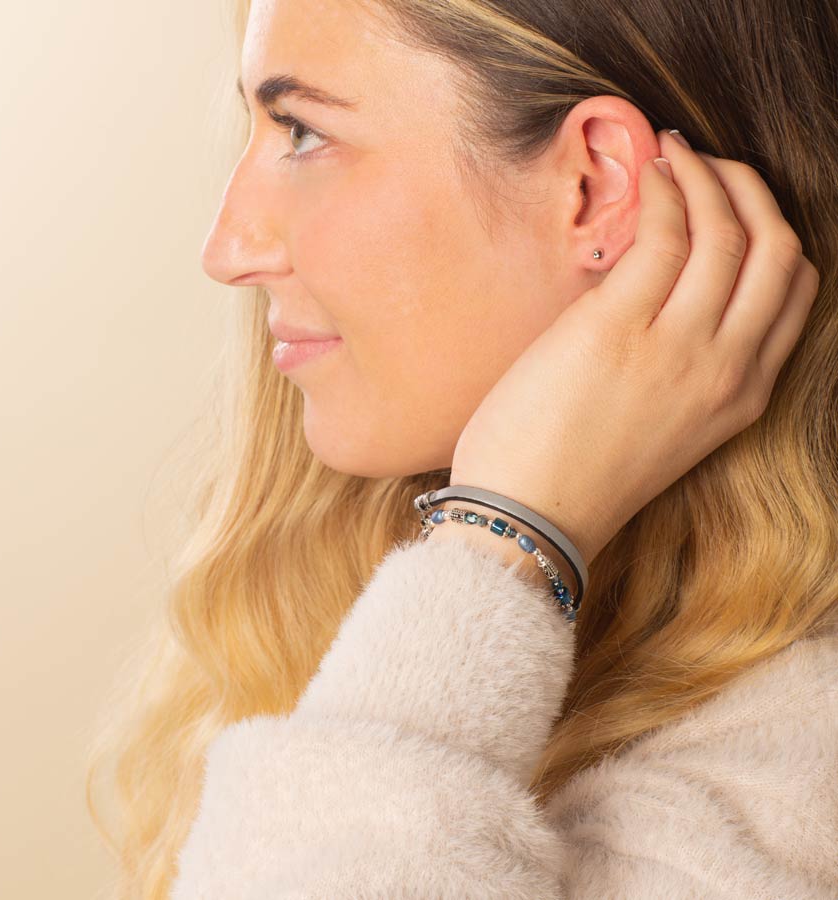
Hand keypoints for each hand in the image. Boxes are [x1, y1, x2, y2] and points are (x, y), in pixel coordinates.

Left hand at [449, 129, 820, 566]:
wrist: (527, 519)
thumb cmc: (574, 475)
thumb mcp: (658, 425)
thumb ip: (679, 364)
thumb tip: (656, 290)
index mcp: (739, 397)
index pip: (792, 293)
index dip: (772, 232)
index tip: (736, 202)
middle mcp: (725, 368)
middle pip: (778, 250)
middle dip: (751, 191)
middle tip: (710, 163)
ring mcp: (678, 348)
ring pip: (729, 232)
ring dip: (707, 175)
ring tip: (672, 152)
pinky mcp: (619, 328)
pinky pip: (665, 236)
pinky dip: (665, 190)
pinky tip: (648, 170)